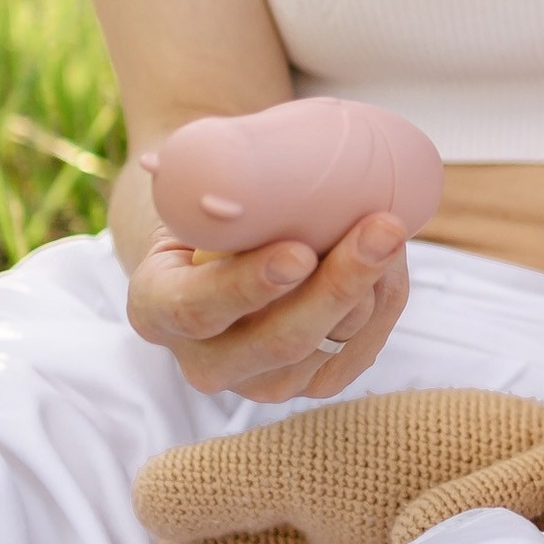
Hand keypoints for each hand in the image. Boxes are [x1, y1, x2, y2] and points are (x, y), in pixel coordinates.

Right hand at [126, 211, 408, 402]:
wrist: (223, 248)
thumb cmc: (210, 210)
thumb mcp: (193, 194)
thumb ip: (213, 186)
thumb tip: (244, 159)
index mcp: (155, 308)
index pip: (197, 308)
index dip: (249, 286)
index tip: (299, 252)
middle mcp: (203, 360)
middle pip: (279, 339)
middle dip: (339, 285)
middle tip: (382, 230)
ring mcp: (258, 381)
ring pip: (330, 345)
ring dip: (372, 286)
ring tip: (388, 228)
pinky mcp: (307, 384)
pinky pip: (360, 349)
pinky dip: (382, 301)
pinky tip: (388, 262)